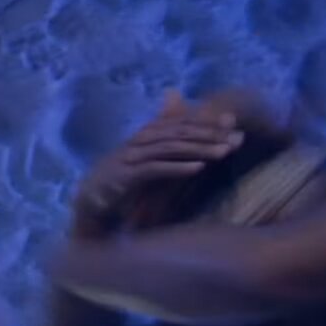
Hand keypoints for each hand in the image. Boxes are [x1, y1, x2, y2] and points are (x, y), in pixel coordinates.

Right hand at [74, 91, 243, 234]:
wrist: (89, 203)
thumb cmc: (120, 183)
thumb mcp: (148, 162)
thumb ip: (168, 146)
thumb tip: (189, 133)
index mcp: (144, 135)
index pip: (179, 123)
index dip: (206, 122)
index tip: (232, 124)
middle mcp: (137, 141)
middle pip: (178, 132)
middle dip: (209, 134)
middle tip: (236, 139)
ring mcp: (129, 158)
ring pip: (169, 148)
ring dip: (199, 149)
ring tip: (224, 153)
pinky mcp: (125, 176)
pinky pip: (155, 169)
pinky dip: (177, 167)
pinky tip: (198, 169)